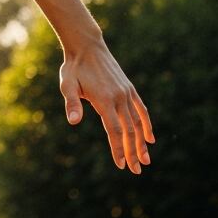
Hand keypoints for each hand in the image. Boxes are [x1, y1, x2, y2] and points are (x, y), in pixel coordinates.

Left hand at [59, 37, 154, 173]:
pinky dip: (147, 124)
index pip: (114, 130)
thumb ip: (72, 103)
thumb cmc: (74, 68)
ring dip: (141, 143)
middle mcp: (119, 98)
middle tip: (136, 171)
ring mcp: (127, 93)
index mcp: (104, 100)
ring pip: (137, 123)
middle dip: (132, 152)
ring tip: (146, 161)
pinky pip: (142, 110)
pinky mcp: (129, 89)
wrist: (87, 47)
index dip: (118, 149)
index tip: (121, 165)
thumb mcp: (67, 84)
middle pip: (128, 130)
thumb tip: (73, 121)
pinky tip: (150, 139)